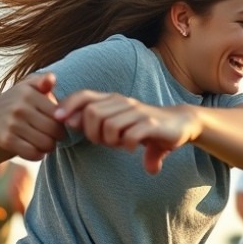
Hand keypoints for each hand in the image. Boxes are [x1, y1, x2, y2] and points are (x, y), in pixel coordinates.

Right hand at [0, 73, 64, 160]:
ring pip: (45, 143)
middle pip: (54, 131)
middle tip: (55, 136)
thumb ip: (43, 81)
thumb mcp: (28, 86)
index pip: (59, 114)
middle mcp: (20, 108)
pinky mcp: (6, 140)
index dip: (64, 123)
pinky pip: (32, 153)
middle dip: (58, 137)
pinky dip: (38, 155)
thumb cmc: (18, 101)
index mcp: (29, 93)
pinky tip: (36, 150)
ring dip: (49, 147)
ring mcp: (12, 124)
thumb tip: (52, 79)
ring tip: (47, 142)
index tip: (60, 124)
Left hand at [56, 90, 196, 173]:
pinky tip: (131, 148)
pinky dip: (127, 145)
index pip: (83, 95)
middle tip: (104, 142)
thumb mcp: (118, 122)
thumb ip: (94, 123)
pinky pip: (130, 136)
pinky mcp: (151, 124)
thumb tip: (69, 124)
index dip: (68, 106)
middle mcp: (124, 102)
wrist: (181, 124)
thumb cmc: (145, 125)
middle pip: (92, 113)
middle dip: (92, 133)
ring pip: (109, 125)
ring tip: (119, 144)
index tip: (61, 121)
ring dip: (110, 140)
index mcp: (113, 99)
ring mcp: (138, 112)